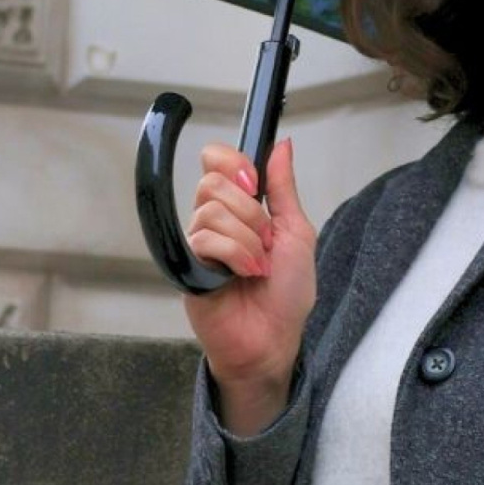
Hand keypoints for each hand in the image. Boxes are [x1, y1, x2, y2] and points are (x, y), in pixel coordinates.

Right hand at [181, 136, 317, 394]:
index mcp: (239, 207)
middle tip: (266, 241)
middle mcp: (214, 220)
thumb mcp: (296, 232)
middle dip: (250, 212)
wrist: (274, 339)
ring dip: (246, 240)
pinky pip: (203, 240)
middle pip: (211, 183)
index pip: (215, 161)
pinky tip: (244, 276)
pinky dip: (234, 256)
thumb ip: (284, 188)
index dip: (233, 165)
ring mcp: (198, 244)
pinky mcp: (187, 267)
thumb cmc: (287, 294)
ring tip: (258, 267)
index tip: (254, 185)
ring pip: (210, 212)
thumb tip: (282, 145)